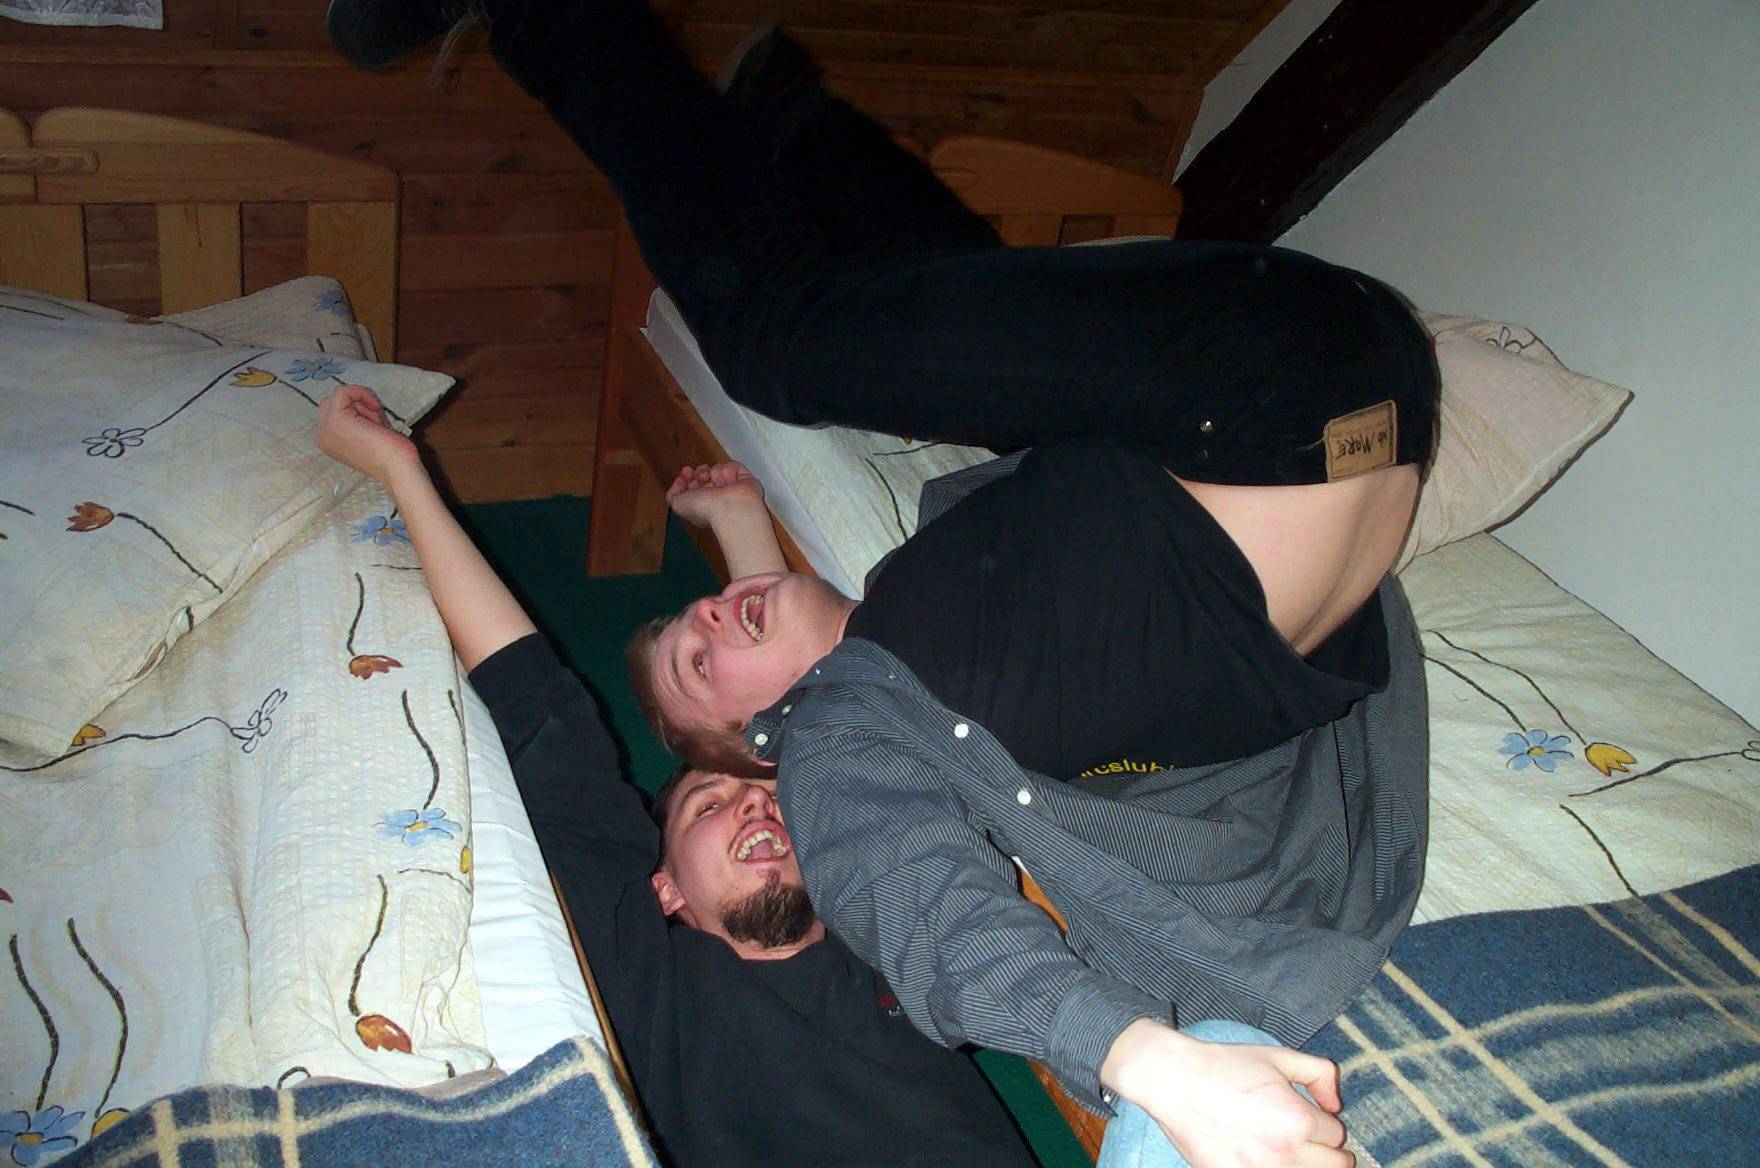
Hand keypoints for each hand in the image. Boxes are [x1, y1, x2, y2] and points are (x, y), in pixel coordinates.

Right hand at [316, 384, 418, 482]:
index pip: (335, 411)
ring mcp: (326, 428)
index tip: (376, 423)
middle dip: (357, 405)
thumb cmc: (391, 453)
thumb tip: (358, 397)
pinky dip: (361, 393)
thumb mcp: (370, 428)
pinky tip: (375, 407)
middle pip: (333, 402)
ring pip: (338, 395)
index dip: (358, 410)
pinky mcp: (336, 420)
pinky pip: (343, 391)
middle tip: (376, 421)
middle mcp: (322, 436)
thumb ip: (360, 414)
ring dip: (360, 401)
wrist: (398, 469)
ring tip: (376, 421)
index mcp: (328, 441)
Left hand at [666, 461, 765, 527]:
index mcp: (702, 504)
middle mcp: (717, 496)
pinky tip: (730, 482)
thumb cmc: (704, 509)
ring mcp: (731, 488)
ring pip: (718, 468)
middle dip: (701, 473)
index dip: (688, 475)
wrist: (729, 507)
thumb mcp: (677, 504)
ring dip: (715, 473)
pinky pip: (733, 466)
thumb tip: (681, 481)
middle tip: (703, 478)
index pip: (693, 484)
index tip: (686, 471)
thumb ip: (673, 493)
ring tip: (719, 484)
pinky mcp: (745, 479)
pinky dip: (730, 471)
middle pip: (705, 473)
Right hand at [1101, 1019, 1351, 1167]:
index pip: (1336, 1133)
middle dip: (1327, 1149)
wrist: (1174, 1081)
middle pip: (1336, 1165)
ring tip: (1285, 1147)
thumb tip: (1335, 1104)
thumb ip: (1320, 1073)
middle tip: (1307, 1138)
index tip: (1305, 1113)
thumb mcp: (1277, 1056)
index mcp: (1299, 1119)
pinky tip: (1262, 1155)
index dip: (1323, 1120)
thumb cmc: (1225, 1066)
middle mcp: (1286, 1151)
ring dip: (1305, 1162)